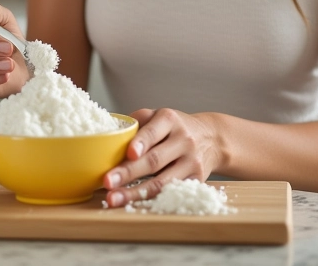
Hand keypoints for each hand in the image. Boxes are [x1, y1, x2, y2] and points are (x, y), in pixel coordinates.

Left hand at [102, 108, 221, 206]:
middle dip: (129, 172)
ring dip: (135, 193)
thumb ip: (135, 122)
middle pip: (154, 160)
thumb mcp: (158, 115)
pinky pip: (169, 192)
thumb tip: (107, 133)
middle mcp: (183, 140)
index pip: (153, 132)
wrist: (211, 138)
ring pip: (161, 182)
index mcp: (170, 119)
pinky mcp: (195, 180)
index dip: (141, 142)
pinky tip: (133, 203)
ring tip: (113, 198)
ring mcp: (191, 162)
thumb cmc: (175, 127)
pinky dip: (149, 200)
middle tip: (107, 181)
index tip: (129, 153)